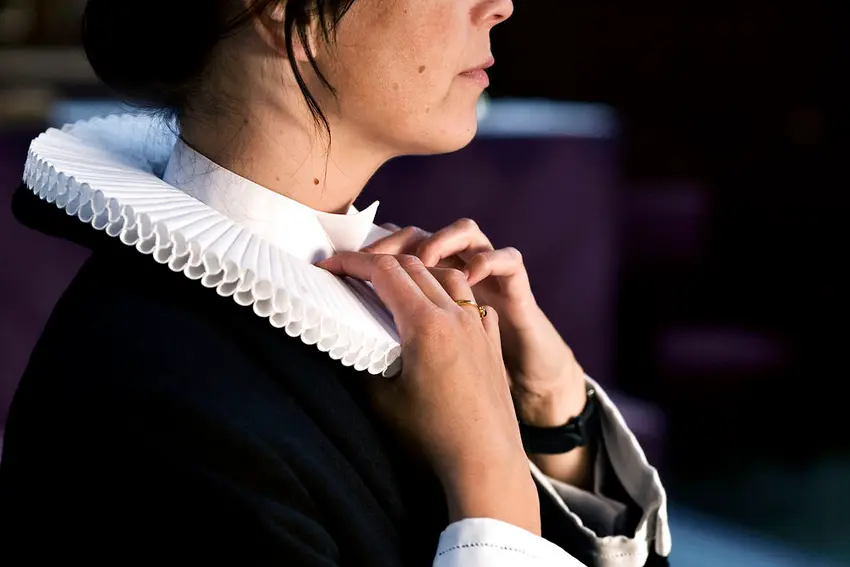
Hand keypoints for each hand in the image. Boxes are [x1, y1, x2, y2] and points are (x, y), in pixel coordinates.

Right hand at [317, 252, 540, 534]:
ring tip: (395, 284)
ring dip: (417, 270)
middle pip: (412, 266)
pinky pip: (472, 301)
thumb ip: (365, 364)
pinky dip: (450, 293)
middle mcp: (454, 316)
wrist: (486, 461)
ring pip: (446, 276)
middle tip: (351, 273)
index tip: (330, 265)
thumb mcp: (383, 400)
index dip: (352, 262)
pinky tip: (440, 308)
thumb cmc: (433, 437)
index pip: (384, 272)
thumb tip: (352, 346)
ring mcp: (477, 326)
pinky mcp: (491, 342)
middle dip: (377, 262)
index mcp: (425, 324)